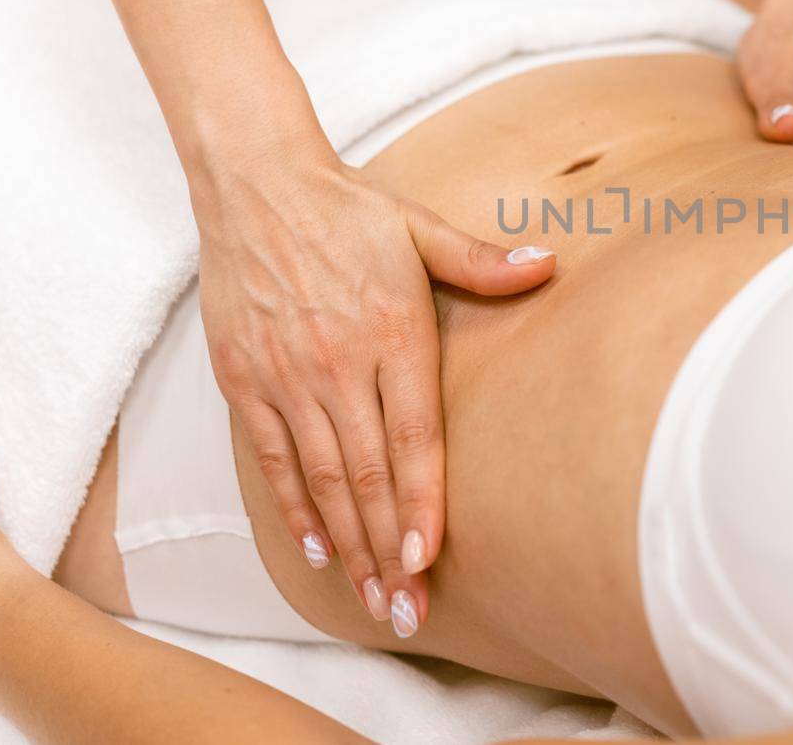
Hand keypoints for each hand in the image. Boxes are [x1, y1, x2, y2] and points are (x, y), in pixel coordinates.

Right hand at [195, 139, 554, 631]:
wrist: (254, 182)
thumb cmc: (347, 209)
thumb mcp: (420, 227)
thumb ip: (482, 261)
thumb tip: (549, 265)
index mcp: (390, 332)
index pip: (412, 437)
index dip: (420, 502)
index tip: (430, 558)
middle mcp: (336, 363)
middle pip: (368, 474)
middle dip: (389, 548)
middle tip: (407, 608)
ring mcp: (285, 376)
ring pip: (321, 478)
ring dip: (349, 543)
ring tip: (373, 596)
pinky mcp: (243, 379)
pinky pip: (270, 458)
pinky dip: (293, 508)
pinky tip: (318, 549)